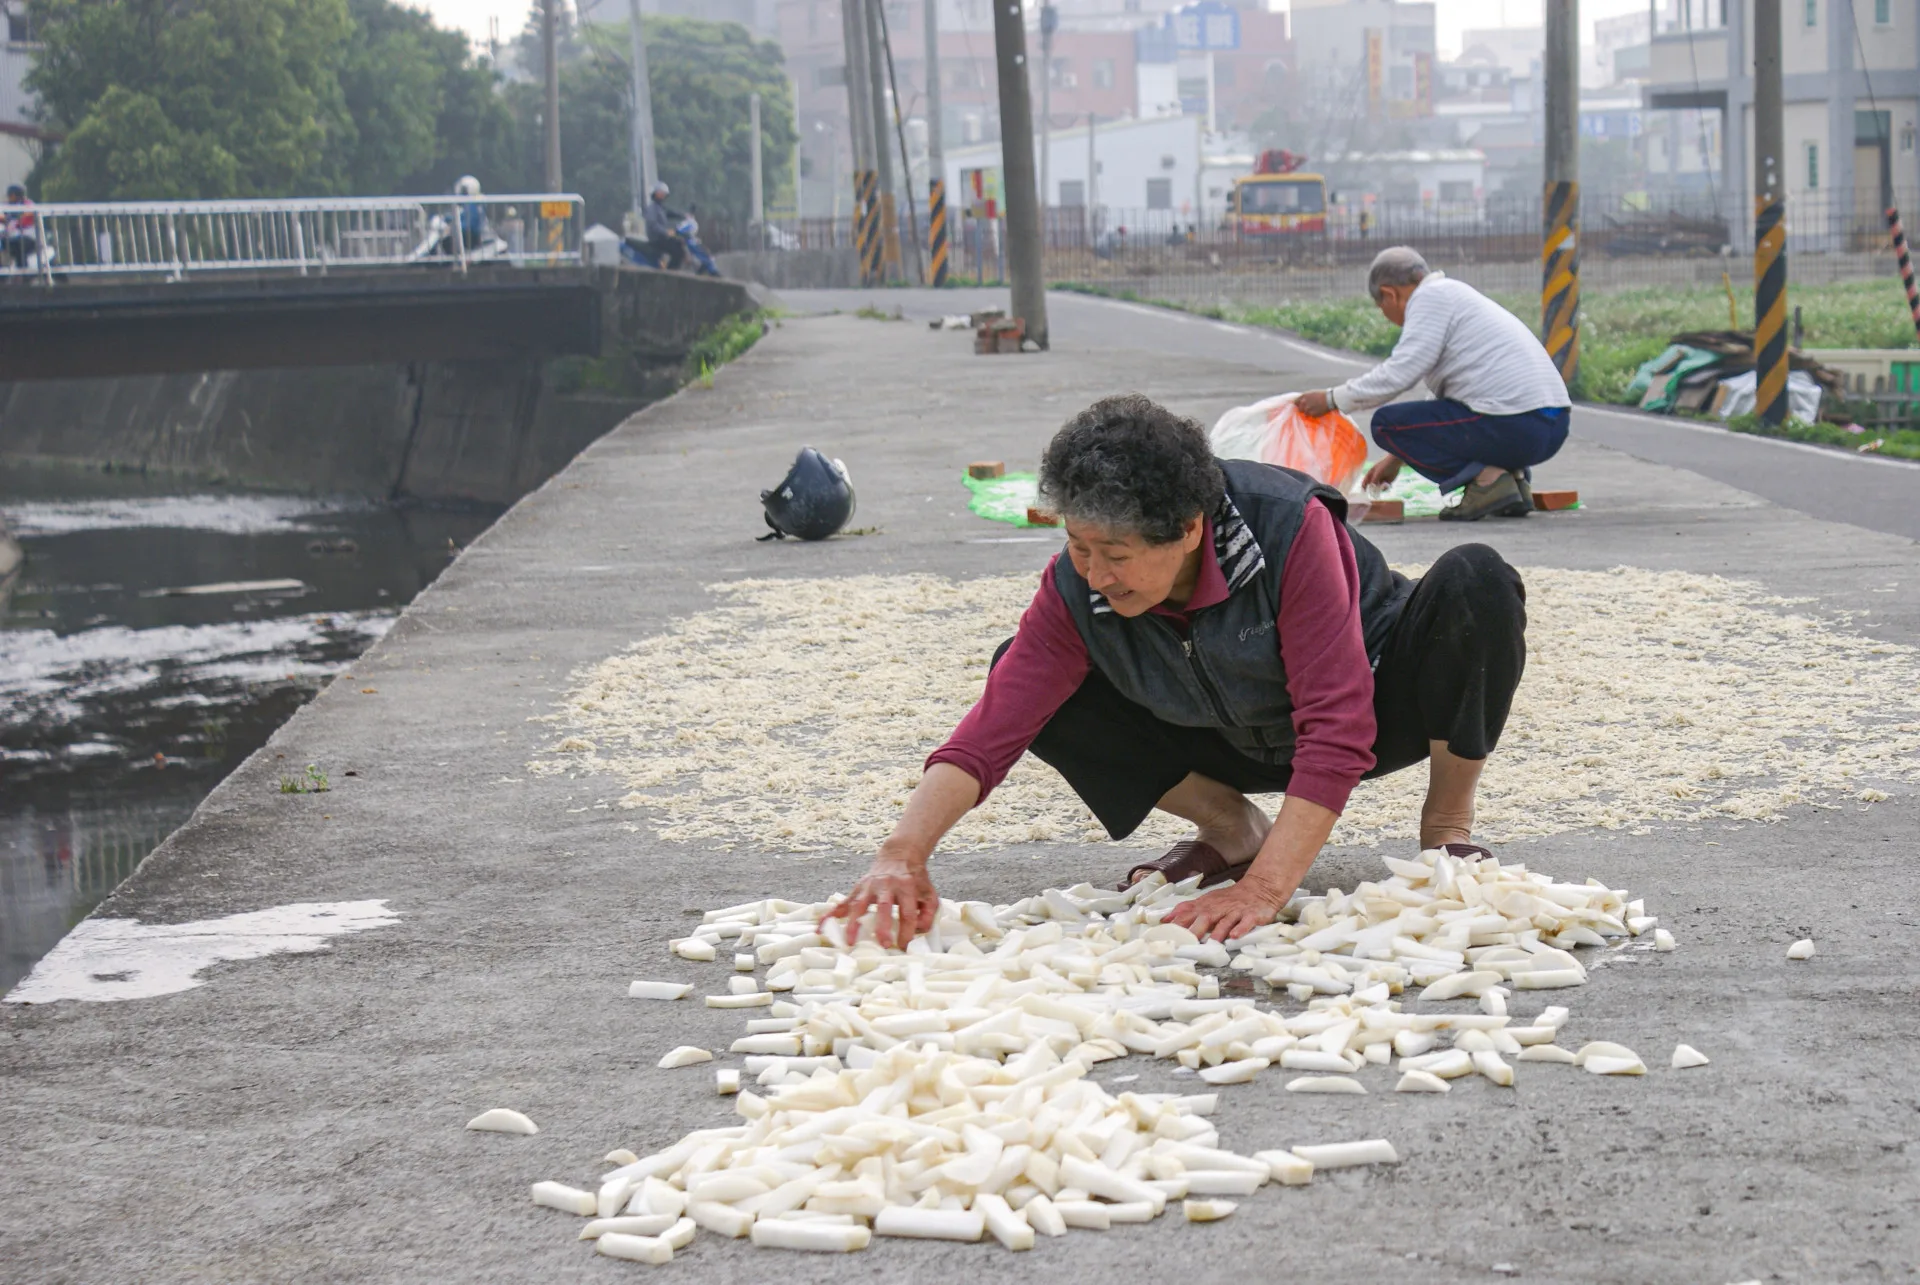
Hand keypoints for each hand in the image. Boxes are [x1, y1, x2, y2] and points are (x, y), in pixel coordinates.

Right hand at [819, 851, 938, 948]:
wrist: (899, 856)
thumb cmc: (915, 880)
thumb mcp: (929, 895)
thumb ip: (928, 915)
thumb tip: (916, 932)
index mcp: (907, 887)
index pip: (908, 912)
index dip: (906, 930)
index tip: (903, 946)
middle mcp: (887, 885)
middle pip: (884, 907)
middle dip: (882, 926)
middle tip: (883, 944)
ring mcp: (869, 887)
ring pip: (859, 904)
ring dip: (853, 923)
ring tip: (849, 941)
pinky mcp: (858, 889)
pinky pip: (843, 903)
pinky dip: (832, 915)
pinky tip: (821, 926)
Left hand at [1166, 872, 1288, 942]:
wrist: (1258, 888)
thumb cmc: (1228, 899)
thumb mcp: (1206, 901)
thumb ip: (1187, 910)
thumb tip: (1165, 919)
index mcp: (1206, 906)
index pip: (1188, 913)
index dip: (1177, 923)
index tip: (1165, 933)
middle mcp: (1219, 908)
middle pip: (1204, 918)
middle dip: (1194, 930)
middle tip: (1185, 942)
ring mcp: (1235, 911)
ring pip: (1225, 921)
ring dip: (1218, 931)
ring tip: (1213, 942)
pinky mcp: (1251, 915)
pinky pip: (1246, 922)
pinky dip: (1241, 929)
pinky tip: (1235, 936)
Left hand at [1296, 389, 1332, 417]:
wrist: (1330, 398)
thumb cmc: (1322, 394)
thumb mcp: (1312, 393)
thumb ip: (1305, 397)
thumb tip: (1300, 401)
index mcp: (1303, 396)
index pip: (1295, 402)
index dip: (1298, 404)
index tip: (1300, 406)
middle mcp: (1304, 403)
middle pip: (1300, 409)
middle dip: (1303, 409)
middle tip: (1309, 408)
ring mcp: (1308, 409)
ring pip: (1305, 413)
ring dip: (1309, 412)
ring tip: (1315, 409)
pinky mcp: (1312, 414)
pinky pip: (1311, 416)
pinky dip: (1314, 414)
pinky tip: (1318, 411)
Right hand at [1362, 455, 1402, 491]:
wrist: (1394, 463)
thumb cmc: (1384, 466)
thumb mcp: (1377, 473)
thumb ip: (1374, 481)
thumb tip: (1372, 489)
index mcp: (1370, 475)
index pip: (1365, 482)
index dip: (1364, 487)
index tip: (1364, 492)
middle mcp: (1375, 478)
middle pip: (1372, 487)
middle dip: (1372, 490)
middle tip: (1374, 493)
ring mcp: (1381, 481)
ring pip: (1378, 488)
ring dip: (1380, 489)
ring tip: (1383, 485)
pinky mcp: (1387, 483)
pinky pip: (1385, 488)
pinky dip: (1386, 488)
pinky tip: (1387, 484)